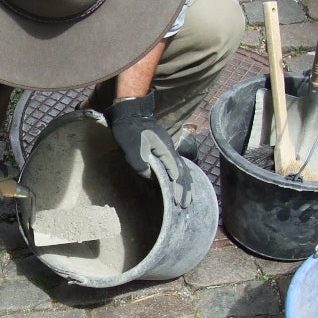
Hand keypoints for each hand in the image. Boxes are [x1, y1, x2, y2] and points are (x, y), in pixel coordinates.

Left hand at [103, 91, 192, 207]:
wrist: (130, 112)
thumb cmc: (130, 130)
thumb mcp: (132, 148)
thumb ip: (140, 163)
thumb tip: (150, 176)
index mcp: (164, 151)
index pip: (175, 173)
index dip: (177, 189)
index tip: (179, 202)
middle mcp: (170, 150)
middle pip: (182, 172)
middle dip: (185, 189)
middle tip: (187, 204)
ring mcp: (168, 148)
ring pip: (182, 168)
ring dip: (185, 183)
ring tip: (188, 196)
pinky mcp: (163, 147)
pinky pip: (176, 163)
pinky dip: (181, 174)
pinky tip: (180, 181)